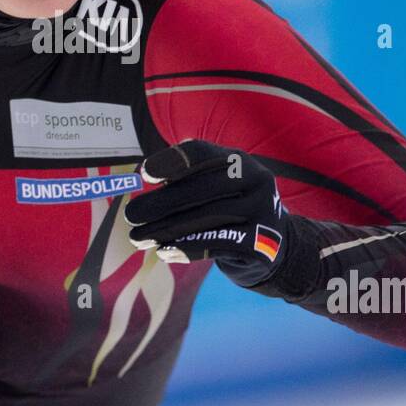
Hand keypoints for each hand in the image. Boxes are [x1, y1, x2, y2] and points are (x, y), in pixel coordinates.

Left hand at [122, 138, 290, 287]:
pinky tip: (164, 252)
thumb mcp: (216, 188)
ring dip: (166, 229)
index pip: (203, 153)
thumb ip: (187, 182)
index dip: (171, 161)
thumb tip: (146, 184)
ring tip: (138, 238)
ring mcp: (263, 212)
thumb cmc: (230, 211)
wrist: (275, 247)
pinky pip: (218, 245)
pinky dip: (186, 248)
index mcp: (239, 161)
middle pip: (201, 188)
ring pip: (208, 218)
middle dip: (160, 203)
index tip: (144, 174)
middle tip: (131, 215)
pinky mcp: (262, 244)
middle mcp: (257, 181)